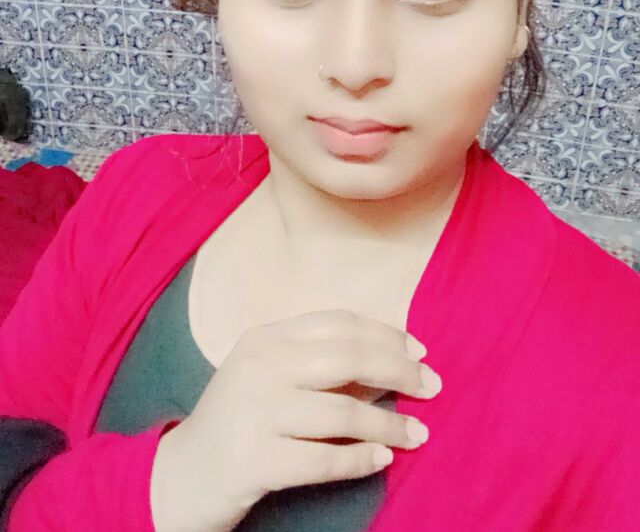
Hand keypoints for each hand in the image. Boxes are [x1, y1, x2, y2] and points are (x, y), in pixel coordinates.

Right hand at [151, 309, 441, 531]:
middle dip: (400, 369)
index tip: (419, 350)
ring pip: (343, 410)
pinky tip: (383, 459)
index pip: (339, 323)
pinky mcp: (255, 459)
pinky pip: (326, 458)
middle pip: (348, 357)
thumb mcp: (270, 378)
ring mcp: (255, 411)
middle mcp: (259, 366)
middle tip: (433, 385)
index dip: (386, 334)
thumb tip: (392, 364)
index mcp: (264, 338)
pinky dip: (362, 458)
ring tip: (419, 434)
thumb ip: (319, 365)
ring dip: (389, 423)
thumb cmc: (238, 421)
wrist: (181, 477)